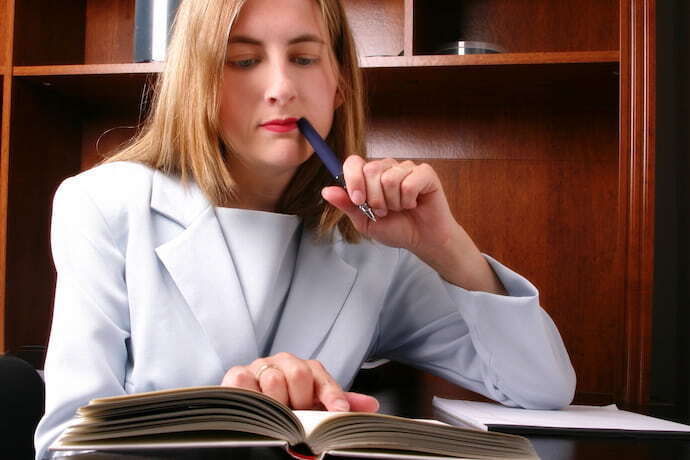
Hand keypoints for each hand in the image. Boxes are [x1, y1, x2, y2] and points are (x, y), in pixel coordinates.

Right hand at [220, 352, 378, 411]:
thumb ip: (339, 404)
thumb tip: (372, 406)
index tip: (339, 411)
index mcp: (306, 369)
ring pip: (273, 380)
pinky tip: (257, 409)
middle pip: (298, 373)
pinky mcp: (237, 375)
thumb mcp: (315, 408)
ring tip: (278, 419)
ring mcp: (260, 367)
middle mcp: (284, 363)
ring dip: (277, 405)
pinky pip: (244, 380)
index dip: (332, 394)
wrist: (252, 410)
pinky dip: (251, 396)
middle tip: (298, 419)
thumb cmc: (288, 408)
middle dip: (300, 402)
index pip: (321, 376)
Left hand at [323, 156, 506, 293]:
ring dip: (393, 202)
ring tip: (400, 208)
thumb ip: (347, 205)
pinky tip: (413, 204)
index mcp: (370, 176)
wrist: (422, 240)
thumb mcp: (365, 222)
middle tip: (385, 211)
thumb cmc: (396, 229)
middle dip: (375, 198)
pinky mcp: (425, 173)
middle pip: (371, 170)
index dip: (353, 180)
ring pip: (389, 178)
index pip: (354, 162)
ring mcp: (406, 168)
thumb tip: (326, 191)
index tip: (359, 201)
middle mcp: (387, 167)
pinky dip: (408, 199)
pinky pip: (409, 181)